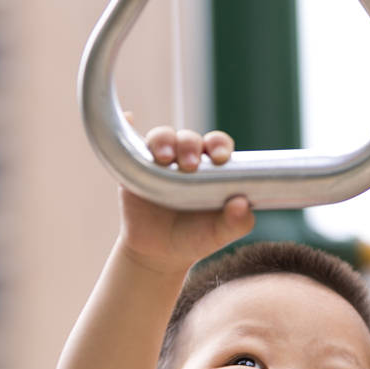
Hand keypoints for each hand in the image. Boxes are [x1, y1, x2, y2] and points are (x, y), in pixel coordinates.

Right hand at [118, 122, 254, 274]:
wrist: (159, 253)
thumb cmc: (194, 238)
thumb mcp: (218, 234)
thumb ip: (236, 223)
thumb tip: (242, 204)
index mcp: (210, 167)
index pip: (217, 144)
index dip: (219, 145)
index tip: (220, 158)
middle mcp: (185, 158)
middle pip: (188, 138)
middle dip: (189, 146)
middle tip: (189, 165)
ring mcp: (158, 161)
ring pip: (161, 137)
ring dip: (163, 141)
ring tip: (165, 159)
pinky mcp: (133, 166)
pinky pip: (128, 142)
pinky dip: (126, 122)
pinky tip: (128, 115)